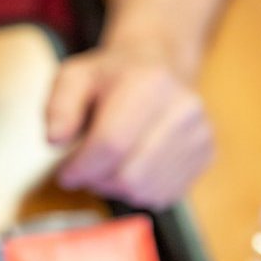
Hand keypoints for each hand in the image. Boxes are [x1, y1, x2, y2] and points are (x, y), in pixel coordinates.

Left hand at [45, 44, 213, 208]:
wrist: (160, 65)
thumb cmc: (111, 76)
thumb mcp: (74, 77)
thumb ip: (58, 106)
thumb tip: (55, 139)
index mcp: (148, 84)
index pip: (111, 144)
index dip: (81, 168)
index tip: (64, 174)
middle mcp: (183, 110)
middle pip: (129, 175)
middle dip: (95, 181)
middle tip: (82, 171)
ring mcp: (199, 134)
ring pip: (144, 191)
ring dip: (113, 189)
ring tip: (104, 166)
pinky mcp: (206, 156)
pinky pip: (162, 195)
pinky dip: (135, 192)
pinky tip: (127, 168)